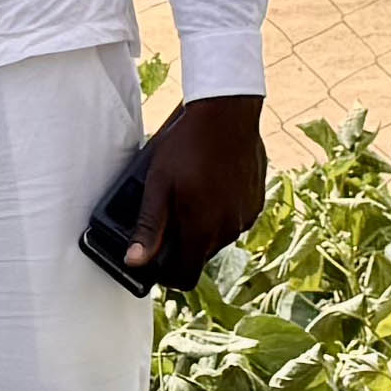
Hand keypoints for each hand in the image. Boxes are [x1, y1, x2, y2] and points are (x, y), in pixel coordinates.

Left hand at [123, 94, 265, 291]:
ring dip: (202, 225)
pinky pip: (234, 218)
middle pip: (199, 255)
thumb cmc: (187, 146)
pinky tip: (210, 184)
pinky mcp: (256, 201)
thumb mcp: (158, 185)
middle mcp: (228, 230)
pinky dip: (220, 210)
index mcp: (202, 231)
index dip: (166, 275)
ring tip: (189, 192)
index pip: (184, 277)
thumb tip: (135, 262)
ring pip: (217, 236)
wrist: (227, 112)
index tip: (155, 261)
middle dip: (182, 243)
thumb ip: (148, 228)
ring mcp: (245, 216)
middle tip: (167, 212)